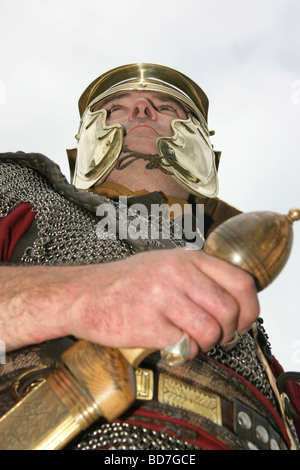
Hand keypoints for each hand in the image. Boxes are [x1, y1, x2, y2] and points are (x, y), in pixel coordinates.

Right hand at [69, 247, 259, 357]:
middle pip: (229, 311)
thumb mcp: (165, 263)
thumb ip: (199, 276)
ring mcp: (164, 298)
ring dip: (204, 344)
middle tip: (215, 337)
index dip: (249, 309)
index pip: (241, 282)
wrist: (84, 294)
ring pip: (210, 331)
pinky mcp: (149, 324)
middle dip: (227, 332)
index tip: (241, 322)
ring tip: (189, 341)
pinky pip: (186, 346)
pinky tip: (171, 345)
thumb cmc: (124, 282)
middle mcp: (178, 274)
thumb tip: (232, 302)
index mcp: (187, 259)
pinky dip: (184, 352)